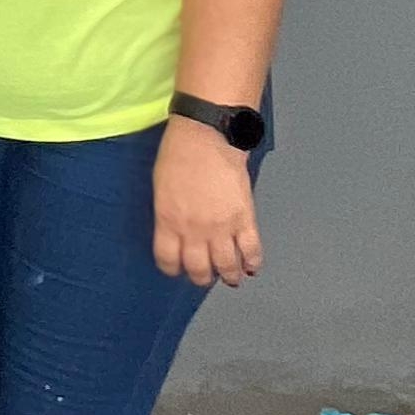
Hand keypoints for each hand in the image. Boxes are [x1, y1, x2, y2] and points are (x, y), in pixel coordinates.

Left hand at [153, 115, 261, 286]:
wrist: (208, 136)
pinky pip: (251, 250)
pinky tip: (251, 267)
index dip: (173, 269)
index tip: (177, 269)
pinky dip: (253, 262)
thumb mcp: (161, 188)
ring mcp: (221, 227)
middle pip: (199, 269)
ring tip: (231, 277)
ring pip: (226, 266)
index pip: (168, 260)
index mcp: (168, 221)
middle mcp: (194, 230)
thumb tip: (175, 232)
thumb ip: (168, 214)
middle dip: (202, 277)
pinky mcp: (244, 218)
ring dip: (229, 276)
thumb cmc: (179, 153)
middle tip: (206, 276)